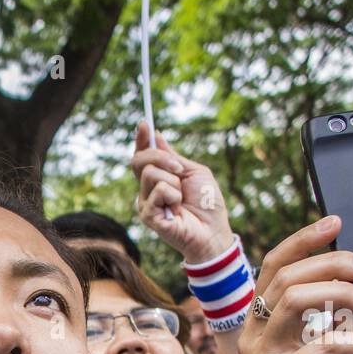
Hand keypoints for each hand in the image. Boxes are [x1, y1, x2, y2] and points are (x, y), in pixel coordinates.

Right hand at [131, 123, 235, 262]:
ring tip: (182, 198)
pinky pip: (158, 190)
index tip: (144, 123)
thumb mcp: (193, 171)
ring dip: (173, 181)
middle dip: (161, 157)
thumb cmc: (207, 203)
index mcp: (159, 177)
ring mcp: (145, 202)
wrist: (212, 230)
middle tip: (180, 170)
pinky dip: (173, 195)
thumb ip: (174, 157)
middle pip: (139, 160)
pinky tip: (178, 209)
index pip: (143, 155)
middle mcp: (148, 189)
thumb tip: (157, 136)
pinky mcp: (147, 215)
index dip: (142, 139)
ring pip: (150, 173)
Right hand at [238, 216, 352, 353]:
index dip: (304, 238)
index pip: (274, 264)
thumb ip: (330, 310)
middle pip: (288, 276)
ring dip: (345, 294)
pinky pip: (326, 345)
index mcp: (260, 318)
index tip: (338, 221)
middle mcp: (253, 332)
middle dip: (334, 263)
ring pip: (297, 300)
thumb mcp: (321, 340)